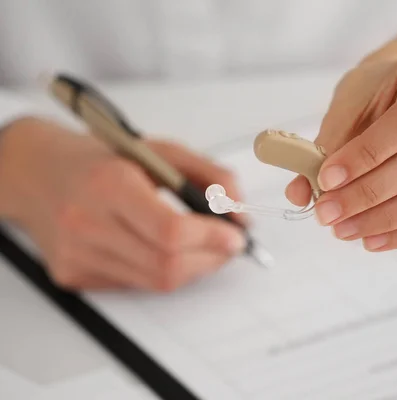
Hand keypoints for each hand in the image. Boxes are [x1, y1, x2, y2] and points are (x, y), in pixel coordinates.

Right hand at [0, 118, 245, 290]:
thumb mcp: (161, 151)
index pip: (170, 231)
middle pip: (167, 266)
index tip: (235, 235)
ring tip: (203, 246)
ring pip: (155, 282)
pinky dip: (162, 271)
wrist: (39, 172)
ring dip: (193, 268)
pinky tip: (163, 250)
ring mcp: (76, 254)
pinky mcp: (72, 275)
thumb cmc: (103, 159)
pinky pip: (135, 285)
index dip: (212, 238)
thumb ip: (210, 176)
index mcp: (108, 184)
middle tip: (228, 245)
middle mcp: (87, 223)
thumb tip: (241, 211)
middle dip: (211, 259)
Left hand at [287, 35, 396, 250]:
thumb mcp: (347, 107)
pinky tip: (373, 239)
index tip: (326, 180)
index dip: (367, 156)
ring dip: (389, 219)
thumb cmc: (377, 94)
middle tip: (329, 214)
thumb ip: (324, 148)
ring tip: (346, 230)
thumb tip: (300, 194)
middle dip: (372, 194)